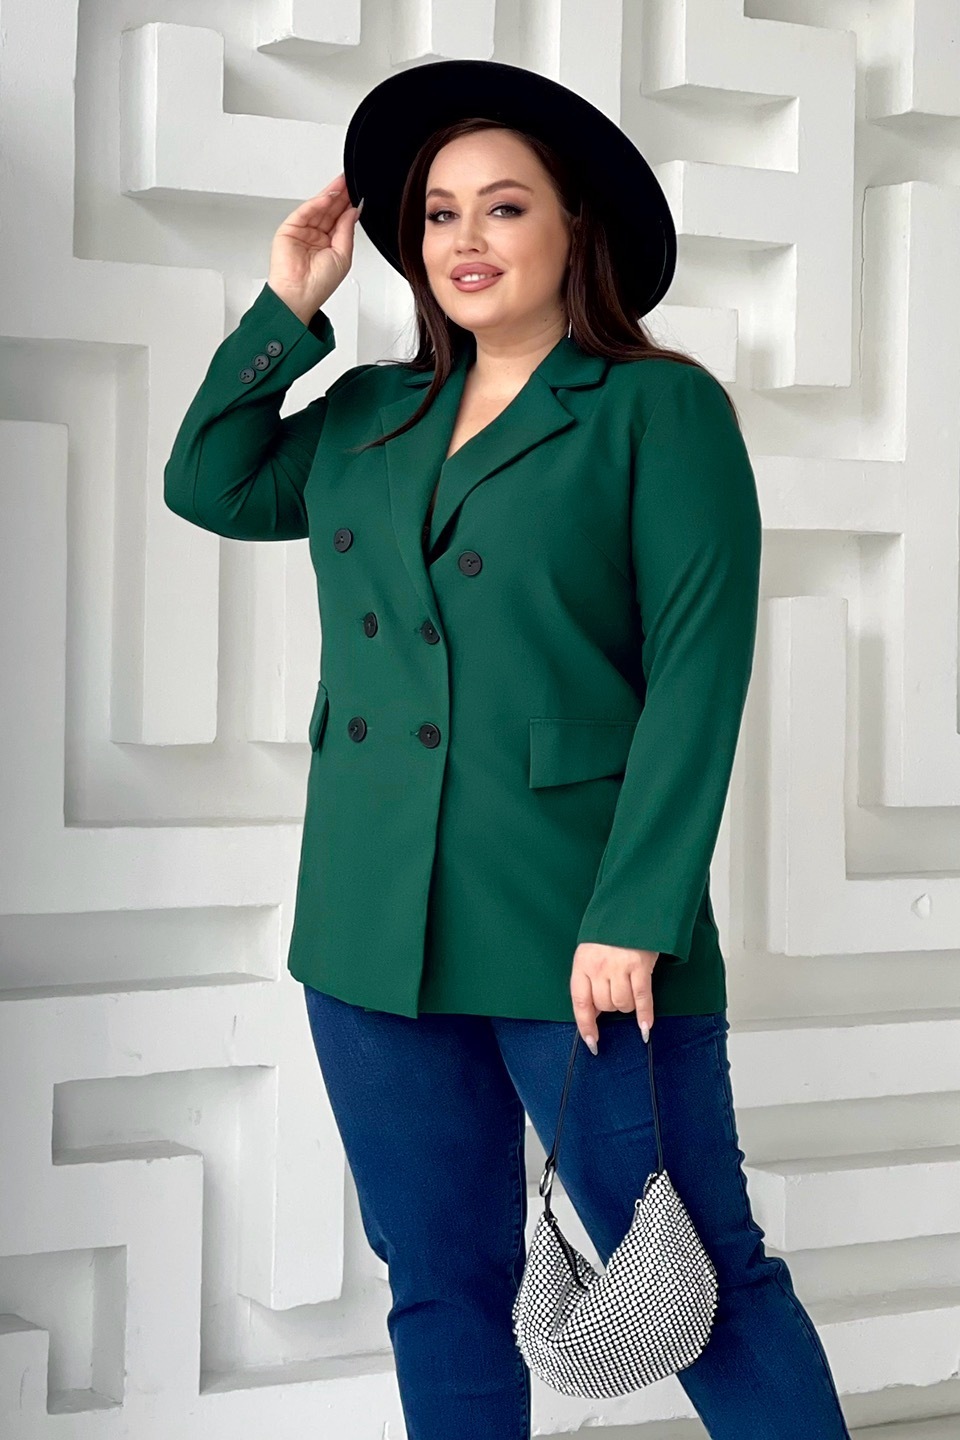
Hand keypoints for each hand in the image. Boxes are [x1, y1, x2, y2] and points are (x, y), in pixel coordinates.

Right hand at [267, 173, 361, 322]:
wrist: (298, 295)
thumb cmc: (319, 285)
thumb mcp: (343, 256)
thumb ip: (347, 231)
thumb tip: (354, 211)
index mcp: (330, 245)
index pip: (340, 220)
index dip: (349, 206)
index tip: (358, 193)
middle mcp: (317, 237)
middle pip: (330, 210)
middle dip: (340, 196)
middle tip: (350, 182)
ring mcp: (303, 232)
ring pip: (318, 208)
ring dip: (330, 195)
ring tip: (342, 184)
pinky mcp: (290, 229)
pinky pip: (305, 211)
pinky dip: (316, 203)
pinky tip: (328, 197)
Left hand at [570, 942, 657, 1054]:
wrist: (631, 907)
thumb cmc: (609, 933)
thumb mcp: (590, 952)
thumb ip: (589, 979)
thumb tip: (593, 1012)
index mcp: (582, 963)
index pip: (581, 1002)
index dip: (586, 1026)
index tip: (592, 1042)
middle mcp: (599, 967)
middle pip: (604, 1005)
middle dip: (610, 1008)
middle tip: (616, 993)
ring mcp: (620, 966)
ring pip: (622, 1004)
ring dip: (627, 1006)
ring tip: (629, 992)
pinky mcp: (641, 966)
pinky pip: (642, 999)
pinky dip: (645, 1015)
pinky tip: (645, 1027)